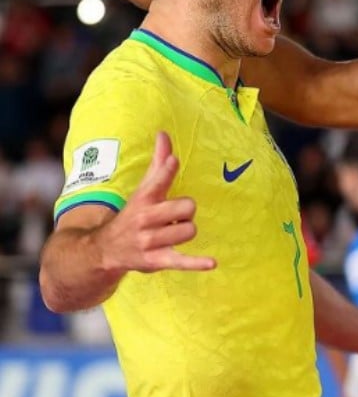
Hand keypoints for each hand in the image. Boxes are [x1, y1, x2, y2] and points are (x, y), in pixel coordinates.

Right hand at [96, 132, 215, 274]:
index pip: (158, 180)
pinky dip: (196, 263)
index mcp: (144, 198)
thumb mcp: (144, 188)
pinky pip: (181, 261)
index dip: (168, 170)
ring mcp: (150, 241)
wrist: (106, 249)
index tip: (173, 161)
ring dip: (185, 230)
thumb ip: (159, 161)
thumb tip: (164, 133)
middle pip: (187, 207)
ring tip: (171, 232)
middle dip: (186, 211)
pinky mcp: (156, 260)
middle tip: (173, 215)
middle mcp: (145, 219)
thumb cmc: (134, 213)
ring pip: (189, 230)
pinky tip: (212, 263)